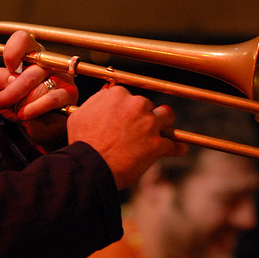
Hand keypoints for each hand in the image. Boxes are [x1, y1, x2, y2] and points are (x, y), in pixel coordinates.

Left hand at [0, 31, 77, 142]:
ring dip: (22, 104)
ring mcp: (62, 76)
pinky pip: (50, 99)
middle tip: (0, 102)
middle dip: (11, 92)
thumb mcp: (1, 90)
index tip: (9, 68)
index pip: (23, 39)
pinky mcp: (70, 93)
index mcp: (31, 54)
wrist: (39, 123)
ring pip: (38, 89)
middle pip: (29, 73)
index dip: (12, 51)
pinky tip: (25, 115)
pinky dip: (34, 109)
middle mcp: (49, 61)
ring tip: (17, 111)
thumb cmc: (21, 102)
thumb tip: (8, 80)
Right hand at [66, 85, 185, 189]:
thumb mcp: (80, 115)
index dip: (128, 109)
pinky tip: (178, 149)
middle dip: (144, 117)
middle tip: (136, 131)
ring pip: (166, 117)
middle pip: (148, 106)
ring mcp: (149, 124)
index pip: (130, 97)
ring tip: (160, 133)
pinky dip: (175, 147)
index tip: (126, 118)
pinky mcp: (157, 144)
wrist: (90, 167)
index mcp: (118, 95)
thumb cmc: (83, 142)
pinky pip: (173, 144)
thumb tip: (107, 91)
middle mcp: (136, 105)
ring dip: (164, 124)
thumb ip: (96, 100)